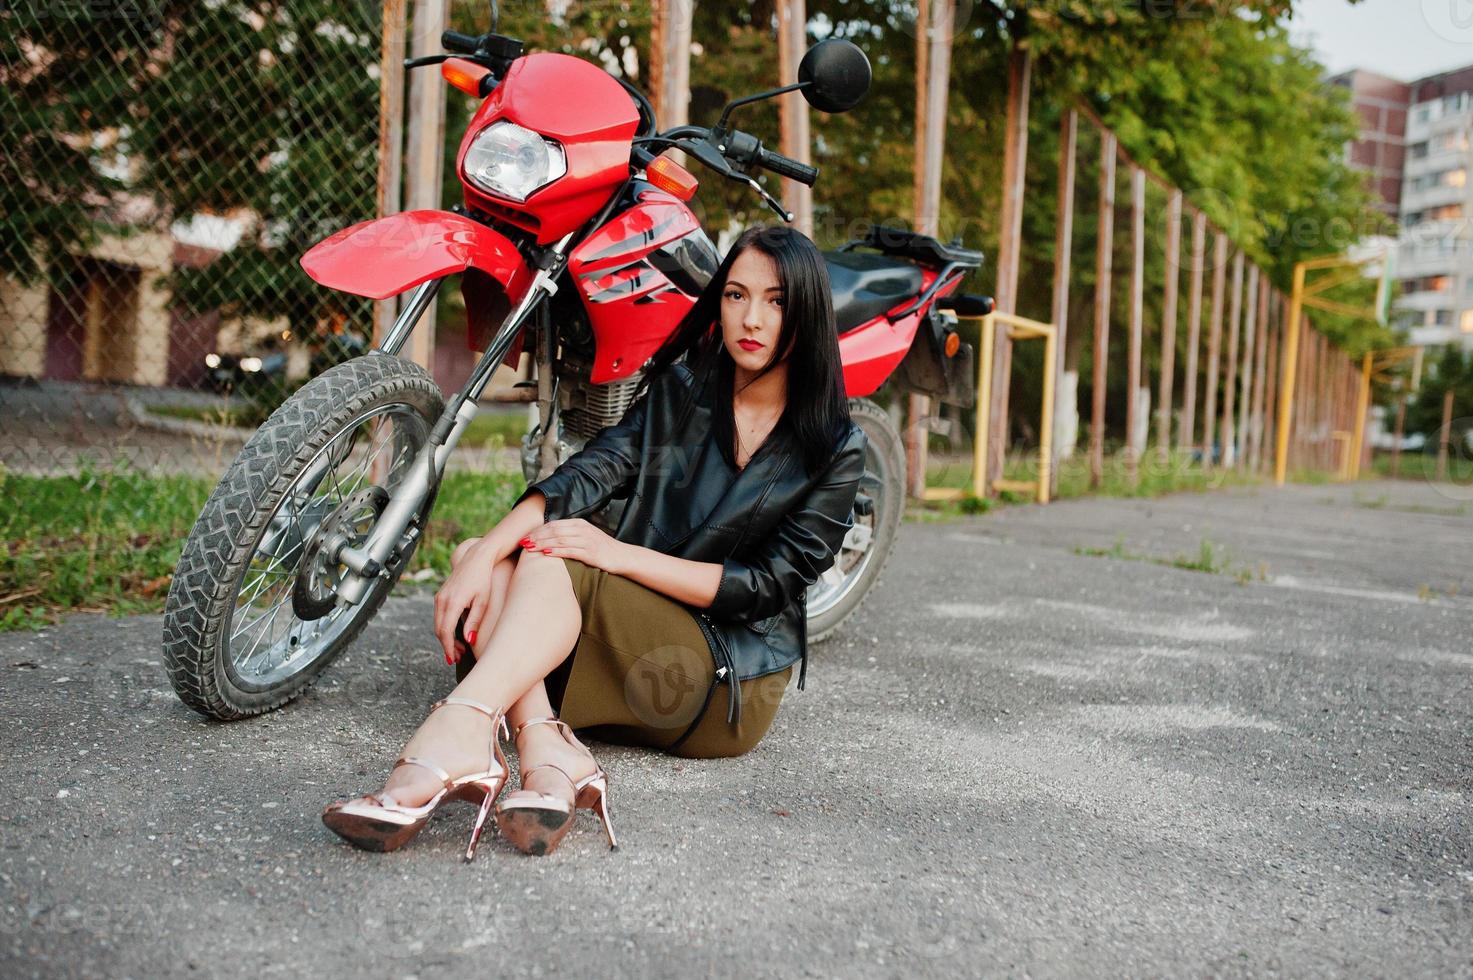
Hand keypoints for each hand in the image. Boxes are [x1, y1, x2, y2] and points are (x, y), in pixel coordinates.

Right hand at [432, 538, 502, 666]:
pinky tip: (455, 634)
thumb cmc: (483, 578)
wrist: (476, 558)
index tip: (453, 659)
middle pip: (439, 630)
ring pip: (438, 624)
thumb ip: (474, 621)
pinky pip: (439, 617)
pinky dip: (444, 628)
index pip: (445, 632)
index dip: (448, 647)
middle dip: (447, 646)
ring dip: (445, 638)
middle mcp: (442, 600)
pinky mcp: (440, 596)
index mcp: (452, 603)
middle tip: (457, 658)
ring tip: (459, 649)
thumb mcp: (483, 601)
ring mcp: (439, 597)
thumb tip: (469, 640)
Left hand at [520, 519, 627, 573]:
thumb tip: (550, 539)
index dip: (537, 530)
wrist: (623, 556)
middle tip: (522, 543)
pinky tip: (546, 553)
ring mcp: (587, 540)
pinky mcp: (591, 553)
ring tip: (530, 548)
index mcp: (580, 524)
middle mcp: (582, 529)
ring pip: (560, 539)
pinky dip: (557, 551)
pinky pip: (571, 550)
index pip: (554, 524)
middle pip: (554, 530)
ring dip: (542, 543)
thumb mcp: (586, 538)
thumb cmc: (602, 550)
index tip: (524, 537)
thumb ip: (570, 536)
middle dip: (536, 536)